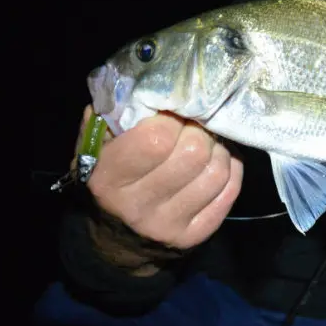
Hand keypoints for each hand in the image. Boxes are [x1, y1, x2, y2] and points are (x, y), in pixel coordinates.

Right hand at [74, 105, 242, 253]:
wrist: (116, 240)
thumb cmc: (107, 181)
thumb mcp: (93, 149)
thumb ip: (111, 116)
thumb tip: (143, 84)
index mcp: (108, 179)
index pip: (156, 139)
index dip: (173, 118)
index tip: (174, 112)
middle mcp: (138, 206)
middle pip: (192, 154)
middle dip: (200, 130)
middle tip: (197, 123)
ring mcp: (169, 225)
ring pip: (216, 172)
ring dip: (220, 148)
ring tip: (210, 139)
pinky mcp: (194, 236)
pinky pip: (229, 192)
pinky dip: (232, 169)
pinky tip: (220, 159)